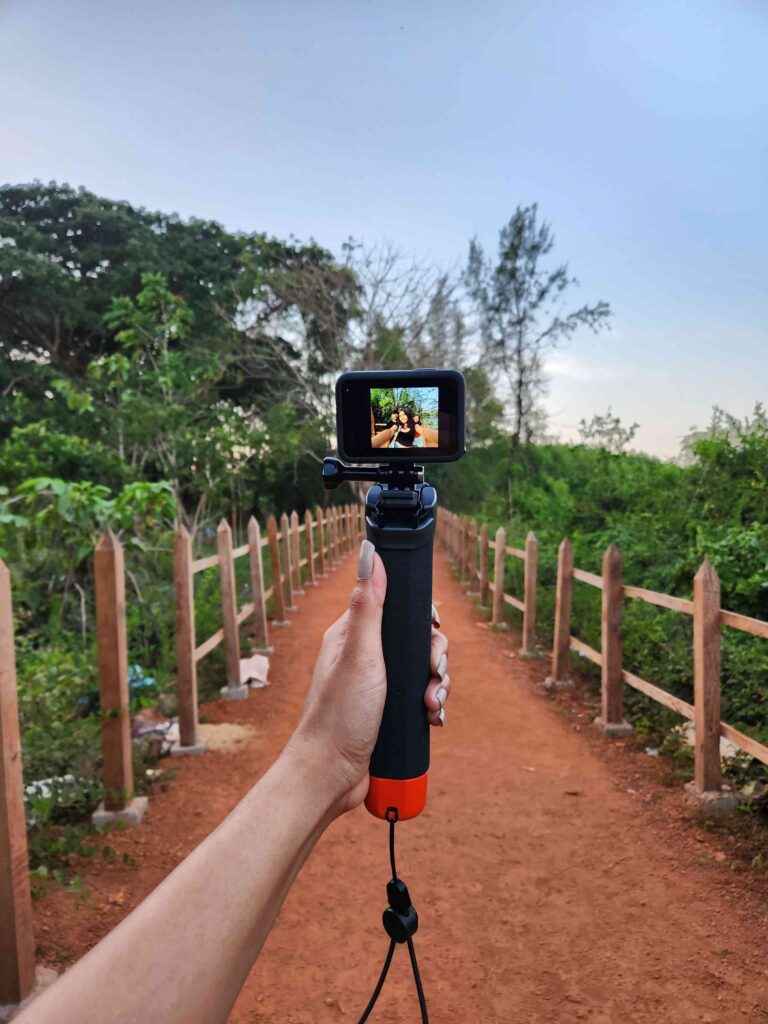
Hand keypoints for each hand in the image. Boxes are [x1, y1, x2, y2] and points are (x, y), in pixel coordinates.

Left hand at [289, 540, 449, 815]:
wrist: (330, 775)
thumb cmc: (339, 714)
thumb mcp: (359, 654)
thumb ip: (368, 604)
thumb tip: (370, 551)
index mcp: (353, 634)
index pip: (397, 606)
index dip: (422, 616)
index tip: (433, 631)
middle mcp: (364, 655)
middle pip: (415, 639)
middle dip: (434, 657)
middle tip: (433, 676)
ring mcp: (375, 684)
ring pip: (420, 670)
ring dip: (436, 684)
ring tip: (432, 705)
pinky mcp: (385, 711)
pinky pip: (417, 698)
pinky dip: (431, 705)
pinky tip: (433, 718)